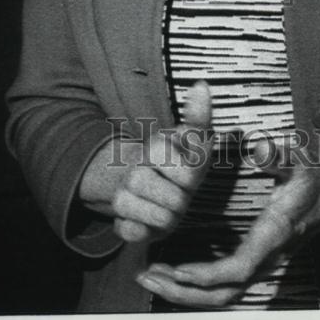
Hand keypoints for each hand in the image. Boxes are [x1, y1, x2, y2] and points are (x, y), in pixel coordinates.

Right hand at [111, 80, 213, 243]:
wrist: (148, 182)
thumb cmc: (179, 160)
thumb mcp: (194, 140)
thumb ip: (199, 116)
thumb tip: (201, 84)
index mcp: (155, 147)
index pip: (189, 176)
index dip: (193, 179)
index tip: (186, 172)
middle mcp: (134, 170)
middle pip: (176, 203)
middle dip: (182, 201)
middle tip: (176, 190)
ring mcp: (121, 196)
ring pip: (161, 221)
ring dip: (169, 218)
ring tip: (165, 204)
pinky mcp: (117, 220)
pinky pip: (135, 234)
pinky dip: (145, 232)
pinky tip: (148, 220)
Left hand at [136, 137, 319, 306]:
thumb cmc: (315, 177)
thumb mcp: (299, 160)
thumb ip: (278, 155)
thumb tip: (260, 148)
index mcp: (273, 234)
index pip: (240, 267)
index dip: (209, 274)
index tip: (180, 269)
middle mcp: (267, 257)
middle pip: (225, 294)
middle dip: (185, 292)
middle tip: (149, 275)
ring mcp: (262, 263)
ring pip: (223, 296)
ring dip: (186, 293)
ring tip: (151, 276)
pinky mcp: (257, 262)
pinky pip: (226, 286)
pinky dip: (197, 287)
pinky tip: (173, 274)